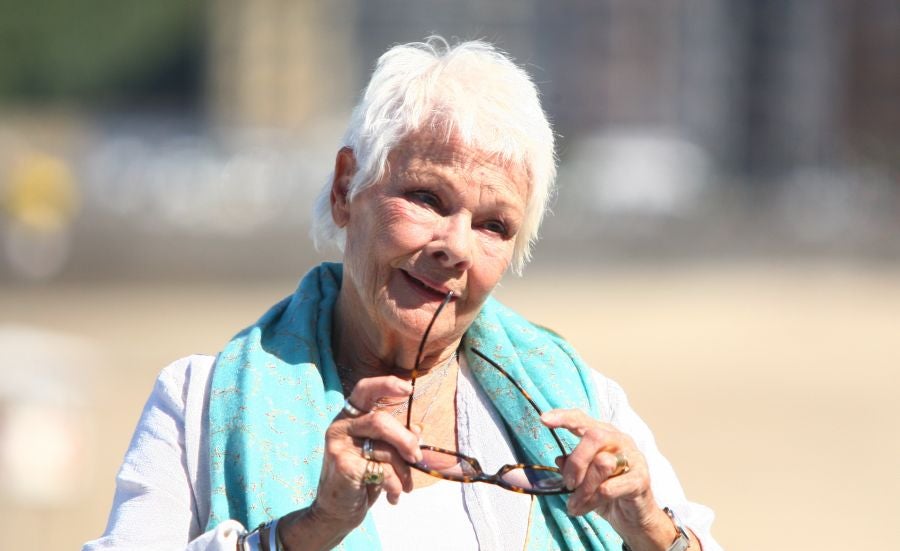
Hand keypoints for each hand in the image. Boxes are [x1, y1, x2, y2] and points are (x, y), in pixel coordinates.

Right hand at [278, 376, 422, 549]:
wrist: (336, 512)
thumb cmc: (361, 478)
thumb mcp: (379, 454)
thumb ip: (394, 438)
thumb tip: (417, 430)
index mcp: (349, 417)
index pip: (364, 390)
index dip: (386, 385)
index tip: (408, 389)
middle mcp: (340, 427)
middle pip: (381, 421)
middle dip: (406, 441)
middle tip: (417, 458)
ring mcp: (339, 445)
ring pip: (385, 448)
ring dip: (403, 471)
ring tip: (405, 487)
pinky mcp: (343, 465)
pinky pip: (381, 469)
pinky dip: (394, 485)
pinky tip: (392, 497)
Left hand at [541, 409, 665, 539]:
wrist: (634, 516)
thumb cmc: (606, 492)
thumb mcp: (582, 479)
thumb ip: (572, 466)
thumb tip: (559, 459)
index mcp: (603, 435)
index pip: (583, 419)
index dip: (564, 417)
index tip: (544, 419)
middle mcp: (620, 440)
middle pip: (594, 436)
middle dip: (576, 462)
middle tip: (568, 484)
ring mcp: (633, 457)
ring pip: (602, 463)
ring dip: (583, 489)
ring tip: (575, 504)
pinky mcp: (640, 479)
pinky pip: (609, 487)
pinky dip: (592, 500)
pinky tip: (585, 508)